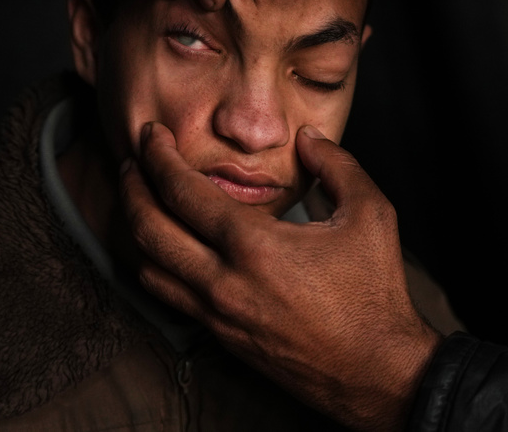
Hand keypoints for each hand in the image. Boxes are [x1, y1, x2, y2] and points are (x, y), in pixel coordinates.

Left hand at [121, 122, 440, 431]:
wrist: (376, 371)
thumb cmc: (374, 294)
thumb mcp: (370, 215)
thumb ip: (337, 165)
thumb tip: (307, 138)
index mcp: (255, 246)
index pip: (182, 192)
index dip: (158, 156)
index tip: (152, 134)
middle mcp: (224, 282)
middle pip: (148, 229)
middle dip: (131, 187)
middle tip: (132, 161)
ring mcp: (217, 314)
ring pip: (147, 268)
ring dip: (135, 228)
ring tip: (140, 200)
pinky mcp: (221, 337)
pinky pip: (168, 296)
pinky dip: (153, 264)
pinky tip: (166, 247)